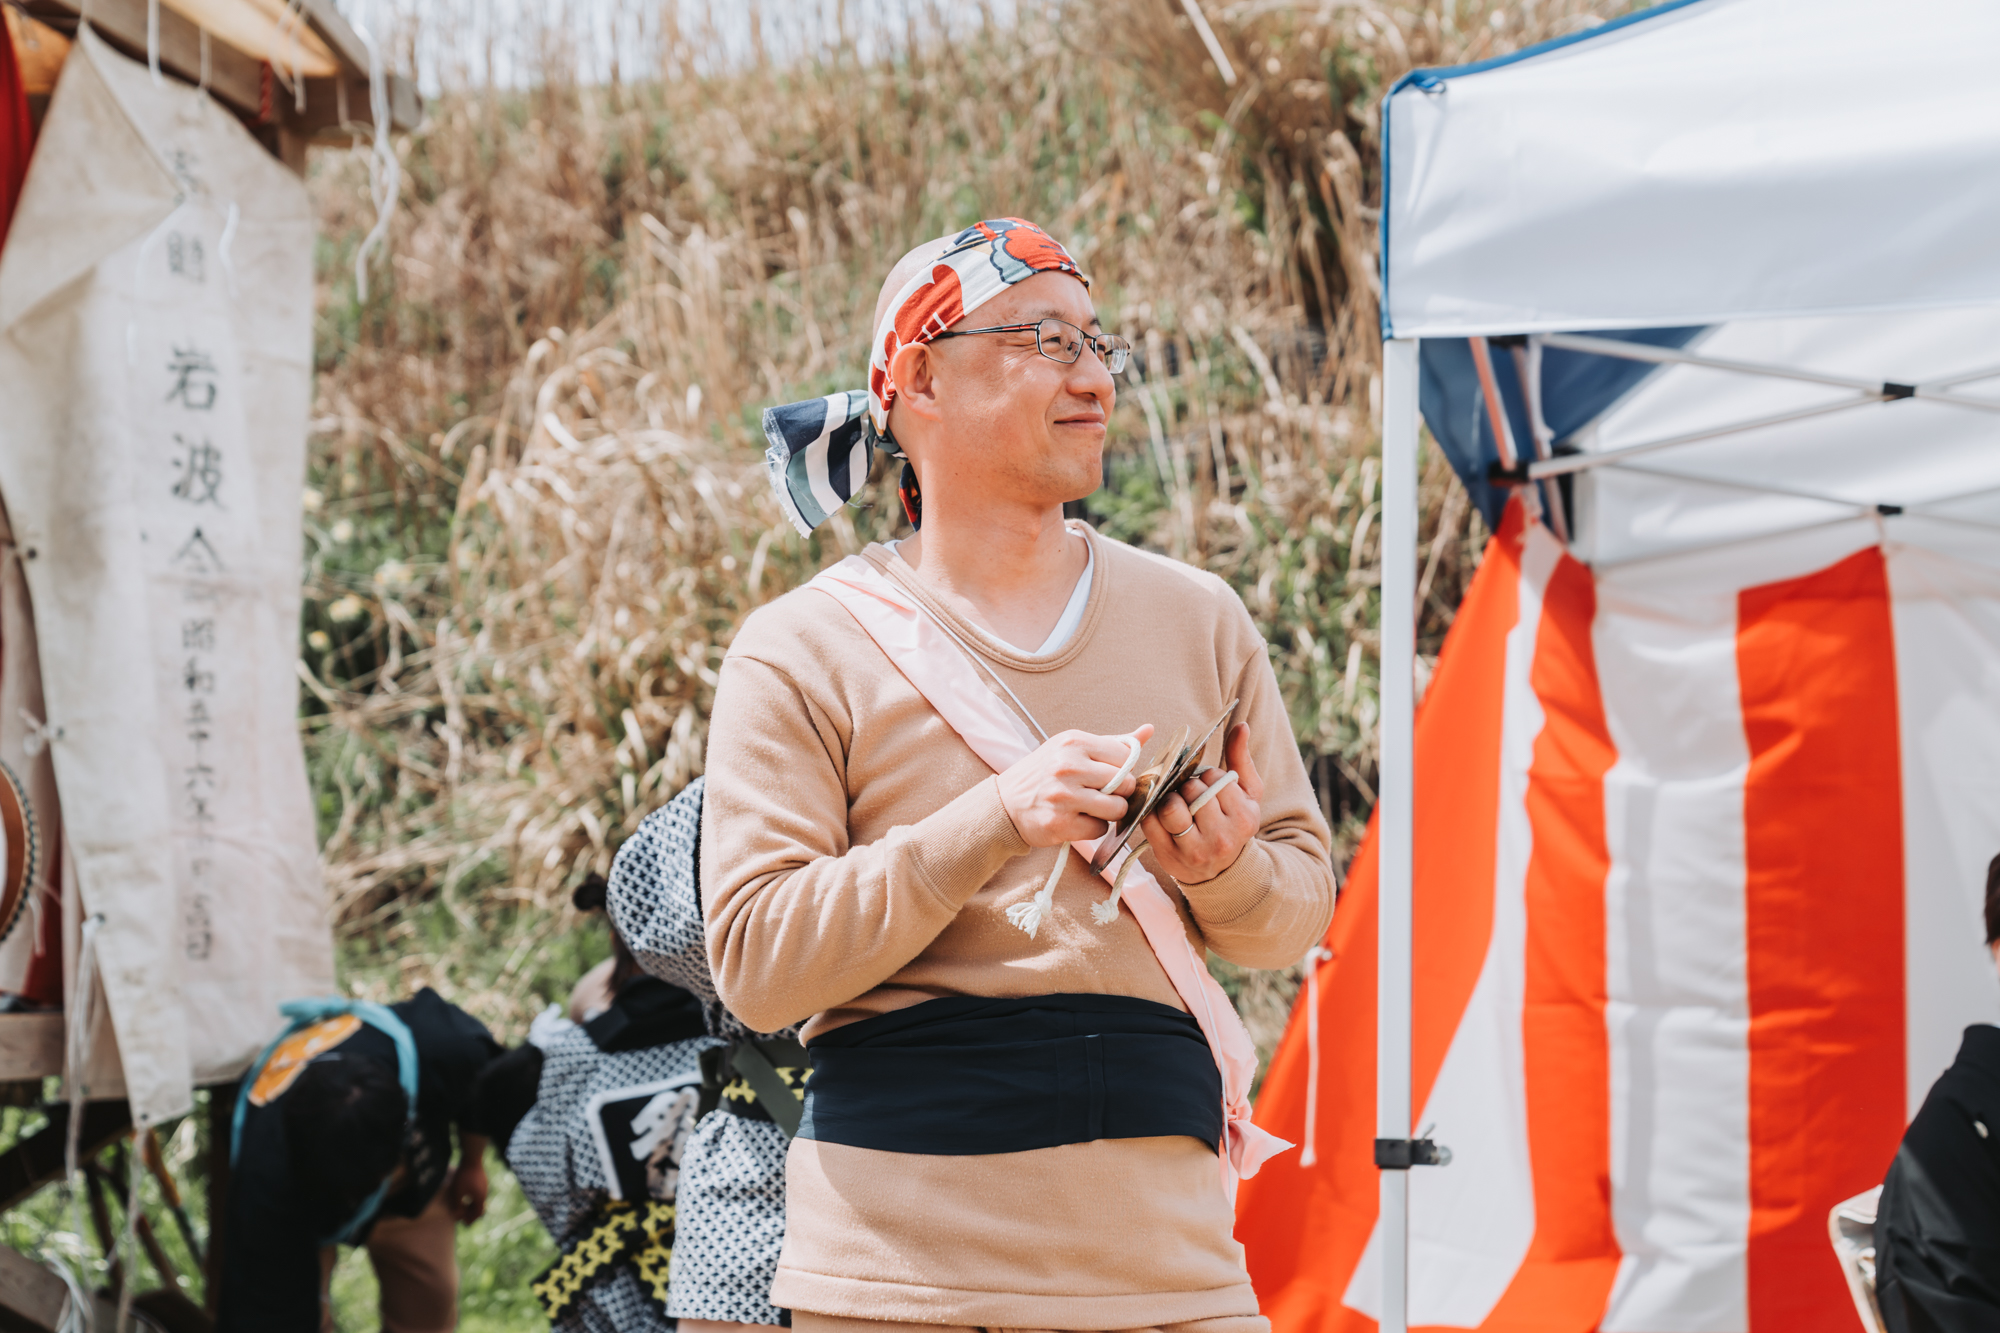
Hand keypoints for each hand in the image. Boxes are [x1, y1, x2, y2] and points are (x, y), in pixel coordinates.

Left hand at [446, 1157, 488, 1222]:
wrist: (472, 1158)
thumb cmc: (464, 1176)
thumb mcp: (457, 1192)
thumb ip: (457, 1205)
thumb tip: (457, 1215)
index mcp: (480, 1198)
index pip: (478, 1214)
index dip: (471, 1219)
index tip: (463, 1222)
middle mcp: (484, 1193)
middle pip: (479, 1207)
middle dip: (470, 1213)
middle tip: (461, 1215)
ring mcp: (484, 1186)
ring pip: (478, 1200)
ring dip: (471, 1205)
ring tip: (462, 1206)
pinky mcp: (482, 1180)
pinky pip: (478, 1193)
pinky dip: (472, 1198)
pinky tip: (465, 1195)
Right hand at [998, 724, 1153, 846]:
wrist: (1004, 805)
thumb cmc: (1044, 774)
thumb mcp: (1072, 749)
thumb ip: (1112, 743)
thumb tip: (1149, 730)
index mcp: (1073, 741)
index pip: (1125, 756)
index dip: (1123, 770)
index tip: (1108, 775)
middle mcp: (1068, 766)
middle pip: (1124, 783)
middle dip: (1118, 793)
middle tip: (1100, 794)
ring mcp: (1063, 796)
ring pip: (1116, 809)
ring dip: (1109, 813)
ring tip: (1089, 807)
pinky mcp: (1060, 823)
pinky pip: (1100, 829)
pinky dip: (1094, 828)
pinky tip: (1077, 820)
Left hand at [1141, 723, 1263, 883]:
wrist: (1222, 872)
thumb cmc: (1233, 823)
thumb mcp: (1247, 795)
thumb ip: (1241, 759)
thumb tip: (1239, 726)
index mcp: (1244, 818)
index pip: (1214, 778)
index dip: (1205, 775)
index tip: (1206, 784)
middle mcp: (1222, 837)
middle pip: (1192, 791)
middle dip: (1186, 785)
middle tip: (1188, 792)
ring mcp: (1195, 850)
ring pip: (1171, 807)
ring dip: (1168, 799)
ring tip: (1176, 802)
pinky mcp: (1170, 858)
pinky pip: (1151, 824)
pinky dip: (1151, 813)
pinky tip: (1160, 813)